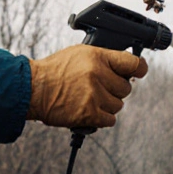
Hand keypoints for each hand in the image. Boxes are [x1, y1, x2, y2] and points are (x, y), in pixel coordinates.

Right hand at [27, 45, 148, 128]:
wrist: (33, 88)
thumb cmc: (54, 71)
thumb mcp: (80, 54)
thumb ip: (103, 59)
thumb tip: (124, 66)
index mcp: (98, 57)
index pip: (132, 63)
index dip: (139, 68)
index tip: (139, 71)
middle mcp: (98, 75)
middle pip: (126, 88)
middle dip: (115, 89)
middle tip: (99, 88)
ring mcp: (94, 95)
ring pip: (118, 105)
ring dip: (107, 105)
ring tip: (89, 99)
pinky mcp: (89, 113)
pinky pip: (110, 120)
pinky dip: (102, 118)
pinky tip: (90, 110)